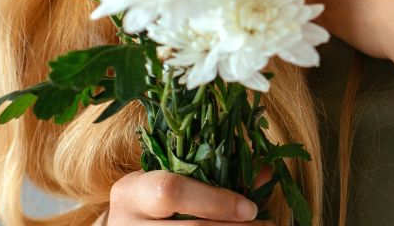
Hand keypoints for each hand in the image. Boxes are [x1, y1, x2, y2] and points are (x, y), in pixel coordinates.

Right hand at [102, 171, 267, 224]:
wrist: (127, 225)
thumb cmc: (155, 197)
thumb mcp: (174, 179)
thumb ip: (216, 172)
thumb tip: (264, 173)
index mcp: (133, 192)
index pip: (171, 191)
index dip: (216, 201)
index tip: (250, 209)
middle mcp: (128, 224)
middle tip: (266, 225)